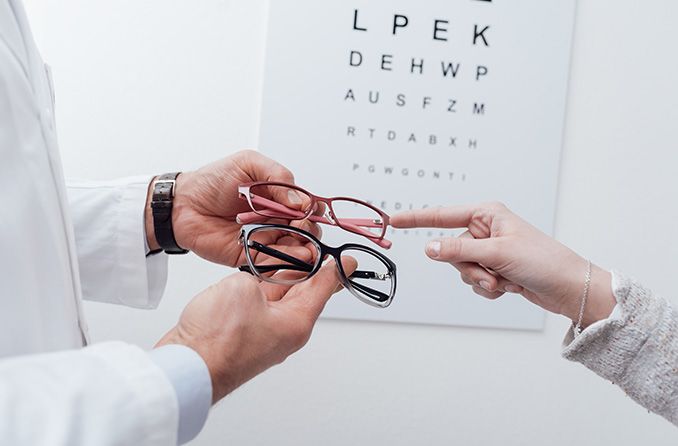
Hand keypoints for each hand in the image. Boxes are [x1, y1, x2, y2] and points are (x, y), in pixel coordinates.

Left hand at [146, 150, 318, 265]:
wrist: (183, 204)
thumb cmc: (213, 180)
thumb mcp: (249, 164)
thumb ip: (279, 177)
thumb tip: (301, 201)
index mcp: (279, 197)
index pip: (307, 207)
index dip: (313, 211)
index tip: (307, 212)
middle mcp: (276, 219)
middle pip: (306, 230)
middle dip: (309, 231)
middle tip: (300, 227)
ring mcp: (266, 239)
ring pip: (295, 249)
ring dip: (304, 249)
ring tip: (304, 248)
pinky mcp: (253, 257)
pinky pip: (274, 263)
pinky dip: (287, 263)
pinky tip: (294, 258)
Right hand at [156, 257, 356, 402]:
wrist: (187, 366)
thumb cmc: (219, 335)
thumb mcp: (246, 289)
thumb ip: (258, 278)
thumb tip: (256, 282)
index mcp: (296, 322)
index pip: (321, 289)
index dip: (335, 271)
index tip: (348, 262)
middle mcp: (284, 330)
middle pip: (302, 292)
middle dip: (310, 268)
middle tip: (320, 250)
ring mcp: (263, 333)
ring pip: (278, 296)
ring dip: (283, 274)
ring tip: (290, 254)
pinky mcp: (242, 333)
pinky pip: (258, 304)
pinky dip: (261, 286)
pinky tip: (259, 274)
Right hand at [391, 202, 615, 326]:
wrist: (569, 288)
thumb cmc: (543, 261)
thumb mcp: (497, 253)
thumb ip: (458, 249)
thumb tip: (428, 247)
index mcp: (487, 214)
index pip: (442, 216)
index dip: (416, 219)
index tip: (393, 220)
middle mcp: (485, 230)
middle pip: (452, 250)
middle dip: (470, 268)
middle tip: (492, 273)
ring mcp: (489, 251)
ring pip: (462, 269)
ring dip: (481, 280)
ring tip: (506, 280)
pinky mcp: (495, 269)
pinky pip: (474, 282)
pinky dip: (489, 288)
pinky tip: (509, 287)